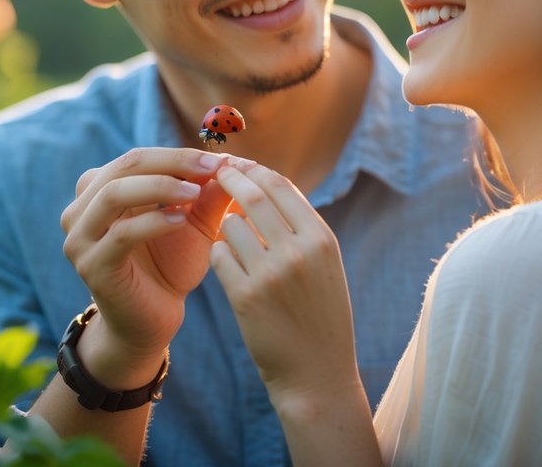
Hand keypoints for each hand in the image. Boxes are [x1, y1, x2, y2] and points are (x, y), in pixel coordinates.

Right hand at [60, 148, 241, 370]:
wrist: (154, 320)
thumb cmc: (171, 265)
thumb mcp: (194, 222)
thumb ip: (208, 193)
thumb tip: (234, 160)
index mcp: (100, 191)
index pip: (137, 157)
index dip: (178, 154)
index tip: (219, 159)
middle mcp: (81, 209)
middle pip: (124, 167)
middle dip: (172, 163)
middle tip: (211, 168)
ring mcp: (80, 238)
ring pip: (115, 194)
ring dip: (160, 186)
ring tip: (196, 193)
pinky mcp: (91, 266)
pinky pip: (121, 234)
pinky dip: (153, 221)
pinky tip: (181, 221)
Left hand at [209, 164, 360, 403]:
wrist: (317, 375)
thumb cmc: (321, 317)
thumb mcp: (325, 266)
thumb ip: (301, 228)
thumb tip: (266, 186)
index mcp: (322, 239)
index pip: (281, 186)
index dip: (255, 170)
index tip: (239, 165)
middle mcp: (299, 251)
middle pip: (254, 196)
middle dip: (231, 179)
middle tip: (215, 173)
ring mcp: (271, 274)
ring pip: (231, 225)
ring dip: (225, 224)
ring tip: (229, 234)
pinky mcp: (245, 297)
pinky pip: (219, 256)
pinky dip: (218, 253)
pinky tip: (224, 262)